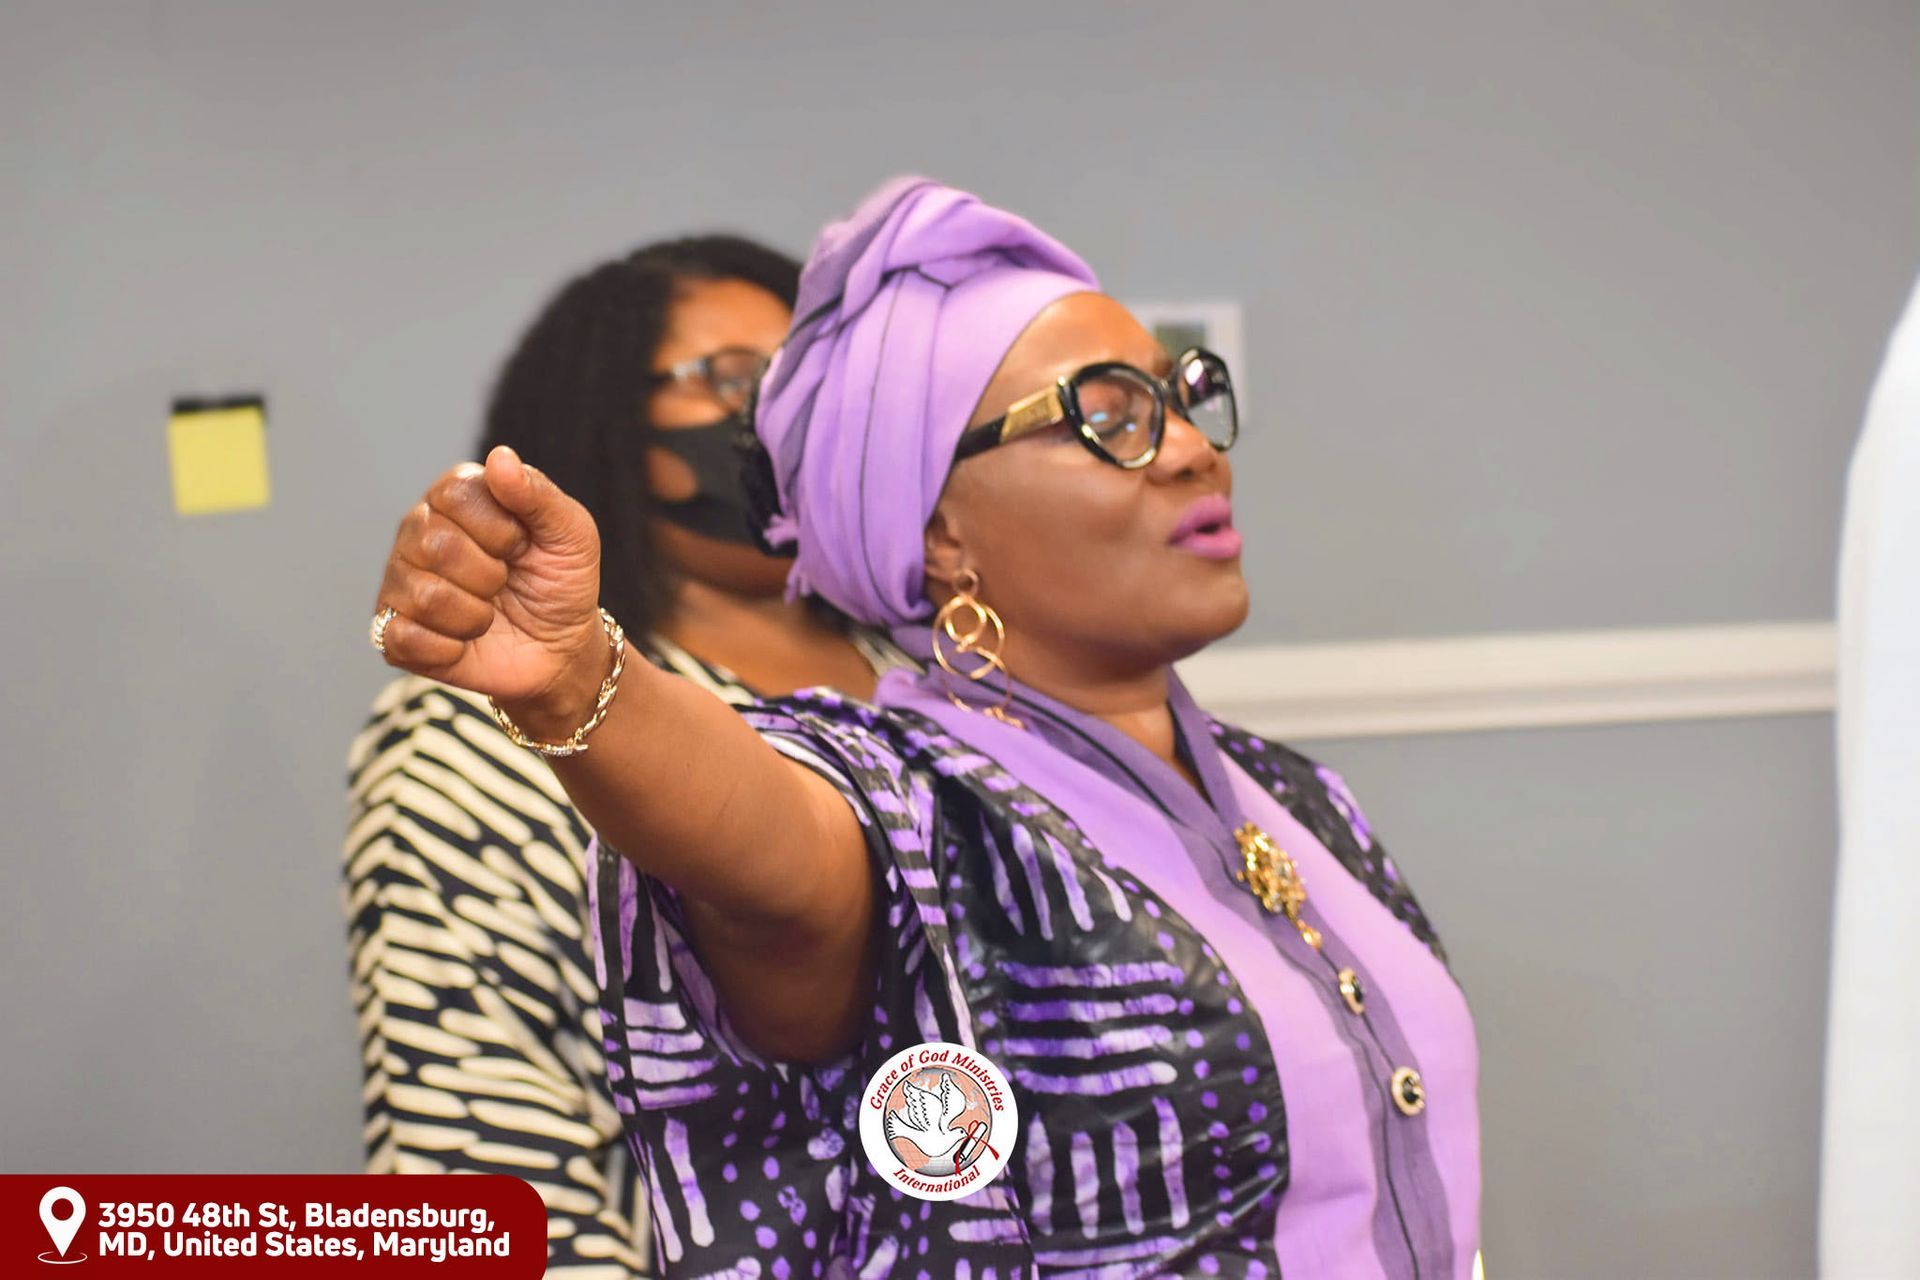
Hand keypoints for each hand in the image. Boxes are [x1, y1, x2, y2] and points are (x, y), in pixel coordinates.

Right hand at [375, 446, 606, 718]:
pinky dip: (451, 648)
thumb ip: (538, 494)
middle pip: (435, 546)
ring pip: (426, 596)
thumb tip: (500, 457)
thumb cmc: (561, 581)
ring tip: (487, 614)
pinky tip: (464, 642)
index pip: (455, 495)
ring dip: (475, 616)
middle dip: (490, 576)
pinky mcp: (393, 632)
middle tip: (505, 583)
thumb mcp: (571, 534)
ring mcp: (400, 581)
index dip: (500, 529)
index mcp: (455, 496)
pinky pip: (405, 639)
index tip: (521, 545)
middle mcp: (417, 531)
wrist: (560, 648)